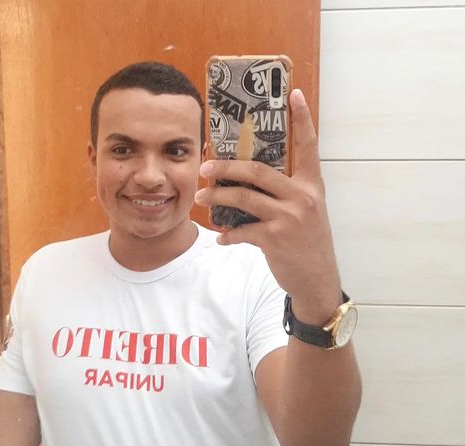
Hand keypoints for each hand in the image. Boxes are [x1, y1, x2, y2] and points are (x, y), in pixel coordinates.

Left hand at [195, 89, 341, 323]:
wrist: (317, 279)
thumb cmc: (309, 243)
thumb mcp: (308, 212)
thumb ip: (287, 193)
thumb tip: (251, 182)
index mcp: (311, 185)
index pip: (308, 146)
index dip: (302, 119)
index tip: (295, 94)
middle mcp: (302, 196)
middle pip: (257, 170)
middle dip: (226, 166)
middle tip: (205, 165)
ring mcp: (289, 217)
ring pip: (243, 197)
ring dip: (217, 197)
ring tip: (200, 197)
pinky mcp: (275, 239)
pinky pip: (241, 231)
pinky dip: (228, 235)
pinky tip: (222, 239)